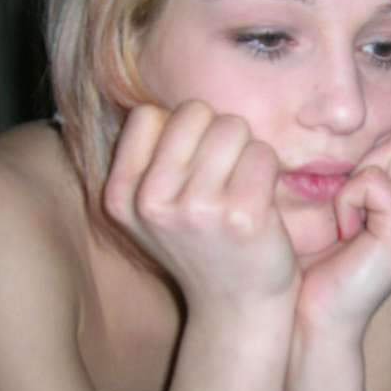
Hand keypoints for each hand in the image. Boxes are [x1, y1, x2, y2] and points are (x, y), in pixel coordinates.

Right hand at [104, 101, 300, 319]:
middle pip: (194, 112)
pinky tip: (261, 203)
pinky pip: (263, 153)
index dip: (178, 131)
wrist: (237, 306)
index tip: (190, 168)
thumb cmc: (201, 243)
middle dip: (216, 135)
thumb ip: (148, 156)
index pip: (147, 115)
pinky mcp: (241, 215)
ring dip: (245, 151)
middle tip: (222, 178)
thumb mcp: (152, 208)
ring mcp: (196, 209)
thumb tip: (148, 85)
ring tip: (240, 189)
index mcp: (121, 196)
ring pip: (233, 126)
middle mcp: (151, 202)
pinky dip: (269, 170)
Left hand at [295, 122, 390, 338]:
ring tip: (349, 220)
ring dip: (356, 180)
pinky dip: (347, 199)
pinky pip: (373, 180)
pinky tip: (345, 232)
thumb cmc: (322, 257)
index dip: (381, 149)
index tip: (358, 192)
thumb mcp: (352, 202)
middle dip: (372, 158)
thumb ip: (372, 169)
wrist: (315, 313)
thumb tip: (365, 124)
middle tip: (352, 205)